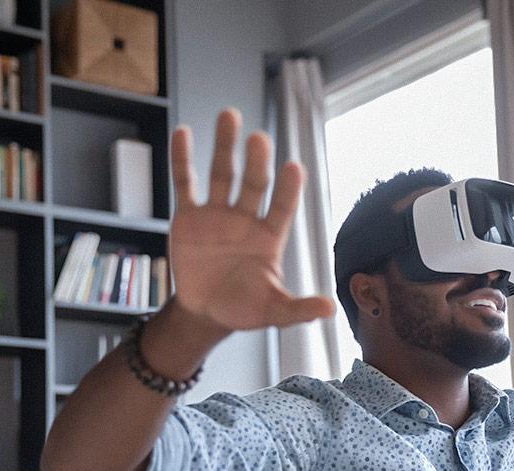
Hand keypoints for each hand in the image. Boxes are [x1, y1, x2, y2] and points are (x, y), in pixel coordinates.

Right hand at [167, 108, 335, 333]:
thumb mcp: (273, 312)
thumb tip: (329, 310)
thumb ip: (298, 309)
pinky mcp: (188, 217)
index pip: (282, 208)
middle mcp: (245, 219)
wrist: (205, 312)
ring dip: (225, 146)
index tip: (294, 168)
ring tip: (230, 116)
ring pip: (222, 174)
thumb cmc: (244, 308)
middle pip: (253, 185)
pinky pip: (185, 184)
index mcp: (269, 238)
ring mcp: (217, 214)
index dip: (288, 191)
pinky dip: (183, 159)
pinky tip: (184, 133)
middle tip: (259, 138)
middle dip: (256, 163)